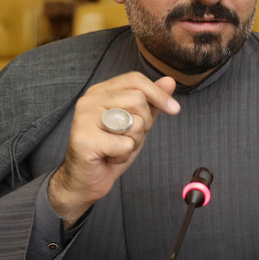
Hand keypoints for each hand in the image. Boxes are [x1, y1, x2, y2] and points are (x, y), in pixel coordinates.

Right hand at [49, 72, 179, 227]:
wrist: (85, 180)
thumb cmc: (110, 149)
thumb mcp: (136, 123)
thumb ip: (151, 102)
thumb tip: (169, 81)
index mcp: (101, 92)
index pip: (135, 80)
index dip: (158, 94)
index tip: (174, 109)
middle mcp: (90, 100)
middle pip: (137, 99)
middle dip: (144, 123)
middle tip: (128, 137)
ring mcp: (84, 118)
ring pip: (133, 121)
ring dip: (134, 141)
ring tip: (117, 147)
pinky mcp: (85, 140)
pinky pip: (125, 144)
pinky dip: (123, 155)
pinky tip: (109, 157)